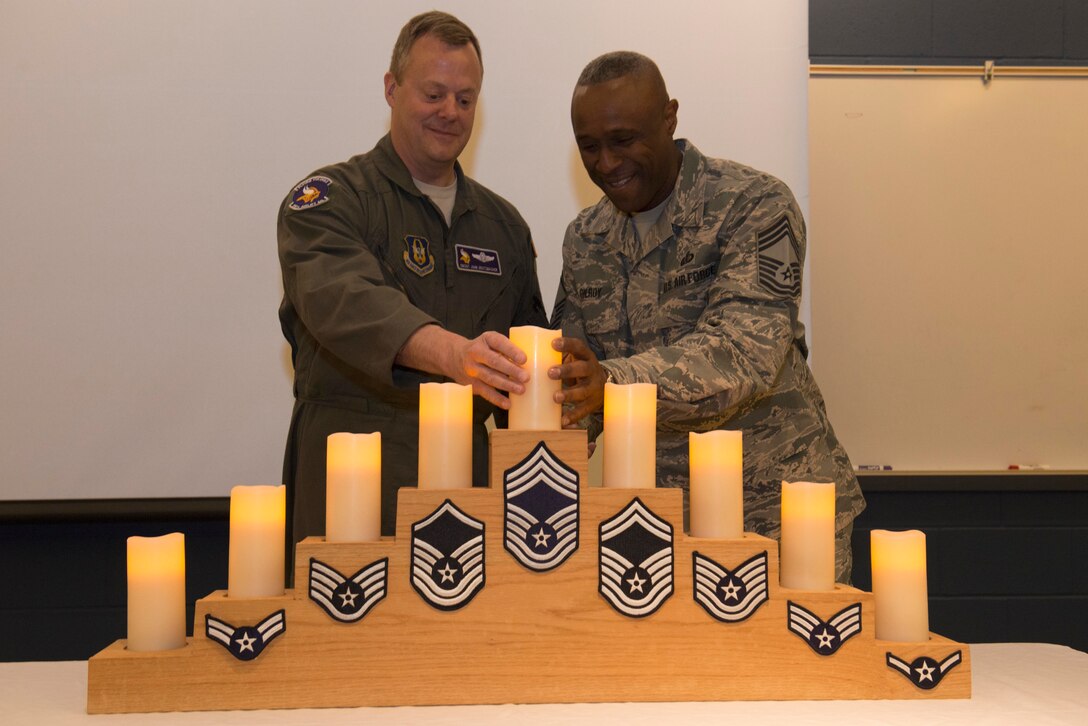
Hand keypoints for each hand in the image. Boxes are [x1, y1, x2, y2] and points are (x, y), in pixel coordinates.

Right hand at [397, 326, 528, 408]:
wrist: (455, 356)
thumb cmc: (483, 349)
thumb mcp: (492, 342)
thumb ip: (507, 349)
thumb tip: (531, 363)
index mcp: (486, 339)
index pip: (499, 343)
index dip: (511, 351)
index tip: (524, 359)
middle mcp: (476, 353)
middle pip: (495, 362)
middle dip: (511, 370)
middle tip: (526, 377)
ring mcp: (472, 369)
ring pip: (490, 378)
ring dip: (507, 385)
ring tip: (521, 390)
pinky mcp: (472, 384)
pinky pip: (485, 392)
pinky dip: (497, 399)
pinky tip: (507, 404)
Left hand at [548, 336, 606, 426]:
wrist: (602, 386)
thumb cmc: (578, 369)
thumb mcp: (573, 359)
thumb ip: (556, 357)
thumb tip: (524, 357)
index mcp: (585, 356)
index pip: (578, 346)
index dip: (567, 344)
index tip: (553, 344)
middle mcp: (591, 370)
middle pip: (581, 369)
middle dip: (567, 370)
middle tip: (550, 372)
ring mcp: (593, 388)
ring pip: (583, 391)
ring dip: (569, 394)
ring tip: (556, 397)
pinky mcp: (592, 404)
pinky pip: (583, 410)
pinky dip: (573, 416)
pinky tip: (562, 421)